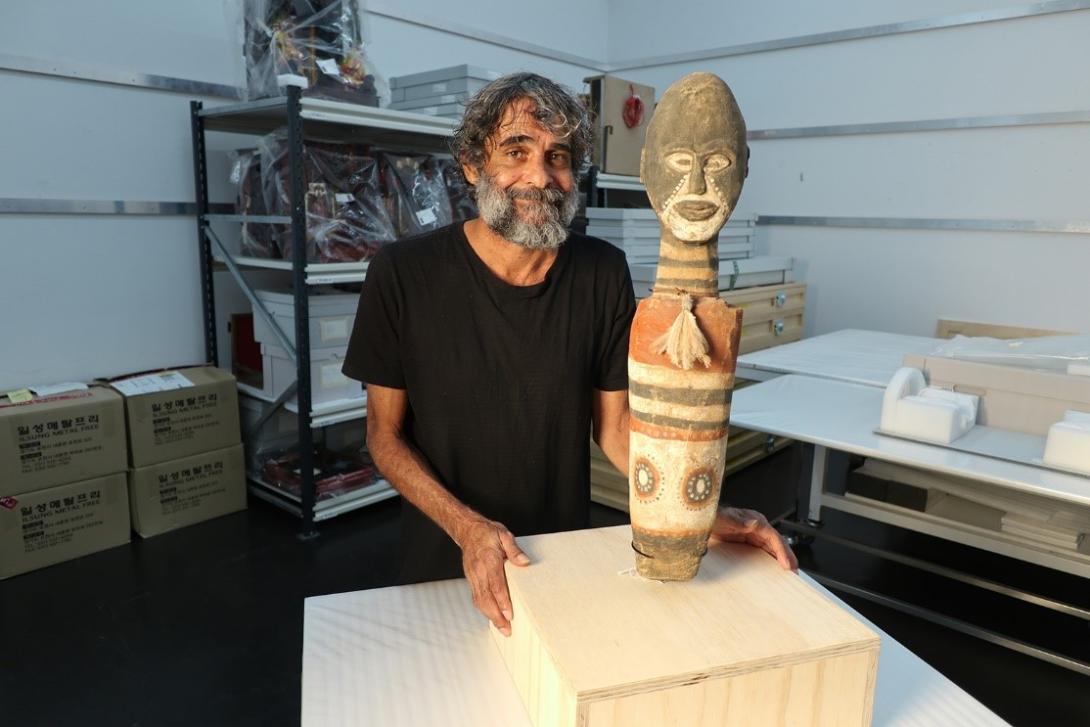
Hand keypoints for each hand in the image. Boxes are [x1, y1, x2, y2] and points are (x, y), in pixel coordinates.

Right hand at [457, 517, 530, 635]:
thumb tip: (525, 562)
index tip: (509, 613)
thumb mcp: (504, 535)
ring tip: (502, 628)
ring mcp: (473, 576)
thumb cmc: (487, 532)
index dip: (502, 601)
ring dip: (490, 616)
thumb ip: (514, 550)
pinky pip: (476, 597)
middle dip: (496, 616)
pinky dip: (484, 610)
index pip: (496, 584)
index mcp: (489, 560)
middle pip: (486, 598)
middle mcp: (479, 570)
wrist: (467, 530)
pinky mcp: (471, 579)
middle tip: (507, 629)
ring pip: (479, 600)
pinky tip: (492, 617)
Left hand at [709, 507, 797, 571]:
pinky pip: (763, 550)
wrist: (699, 521)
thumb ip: (737, 521)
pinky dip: (771, 558)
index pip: (773, 536)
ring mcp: (752, 534)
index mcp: (754, 520)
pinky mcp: (747, 541)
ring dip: (780, 558)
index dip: (782, 550)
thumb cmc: (710, 517)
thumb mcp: (722, 519)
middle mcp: (756, 526)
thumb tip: (754, 524)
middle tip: (794, 571)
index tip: (787, 563)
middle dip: (786, 556)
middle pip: (776, 542)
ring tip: (789, 572)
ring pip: (771, 547)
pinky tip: (774, 567)